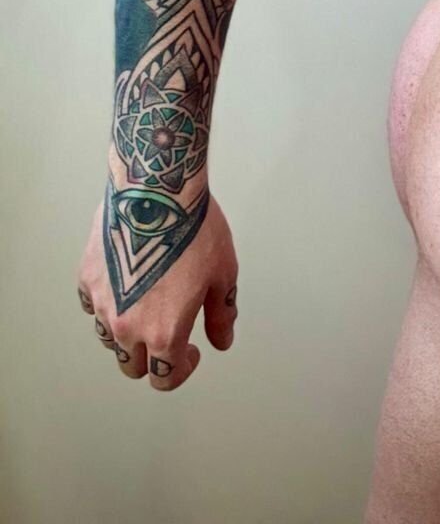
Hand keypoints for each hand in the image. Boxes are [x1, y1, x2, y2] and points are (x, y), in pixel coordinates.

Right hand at [75, 186, 237, 390]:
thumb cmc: (193, 228)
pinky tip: (125, 285)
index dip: (181, 370)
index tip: (191, 352)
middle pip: (133, 366)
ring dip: (127, 334)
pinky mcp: (87, 279)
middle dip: (152, 357)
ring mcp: (102, 304)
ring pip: (109, 340)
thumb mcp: (223, 273)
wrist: (156, 191)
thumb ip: (221, 313)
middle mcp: (128, 326)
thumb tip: (222, 340)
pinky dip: (106, 305)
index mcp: (164, 332)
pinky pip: (92, 307)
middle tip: (169, 333)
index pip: (165, 377)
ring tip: (148, 306)